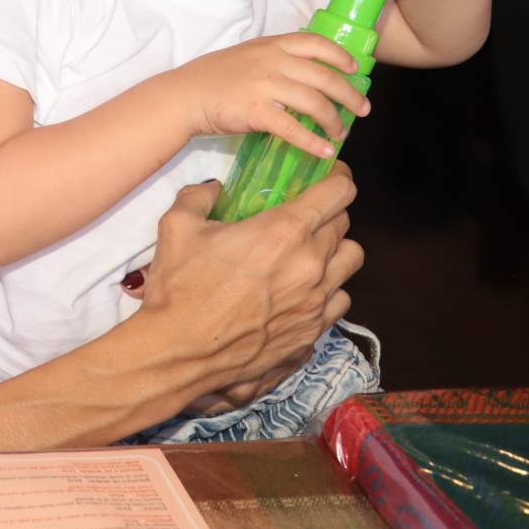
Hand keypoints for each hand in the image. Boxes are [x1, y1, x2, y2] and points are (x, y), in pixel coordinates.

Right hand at [142, 172, 362, 402]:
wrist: (180, 351)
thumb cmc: (180, 287)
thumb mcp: (177, 226)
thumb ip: (200, 196)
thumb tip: (215, 188)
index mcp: (284, 231)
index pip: (338, 192)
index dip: (337, 178)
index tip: (329, 176)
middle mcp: (311, 265)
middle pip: (345, 224)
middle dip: (329, 213)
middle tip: (305, 215)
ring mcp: (317, 302)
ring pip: (351, 262)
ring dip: (335, 251)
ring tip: (310, 254)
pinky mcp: (313, 333)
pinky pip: (339, 302)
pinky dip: (328, 290)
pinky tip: (302, 291)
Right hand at [170, 34, 369, 157]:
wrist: (183, 96)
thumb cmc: (212, 77)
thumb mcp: (246, 56)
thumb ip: (274, 60)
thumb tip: (306, 76)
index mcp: (271, 45)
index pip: (316, 43)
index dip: (341, 56)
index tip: (355, 70)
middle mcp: (271, 61)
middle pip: (324, 76)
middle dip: (349, 95)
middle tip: (362, 110)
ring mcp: (264, 85)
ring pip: (314, 102)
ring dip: (334, 121)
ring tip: (341, 133)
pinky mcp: (256, 111)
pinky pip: (293, 128)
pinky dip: (313, 142)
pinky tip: (325, 151)